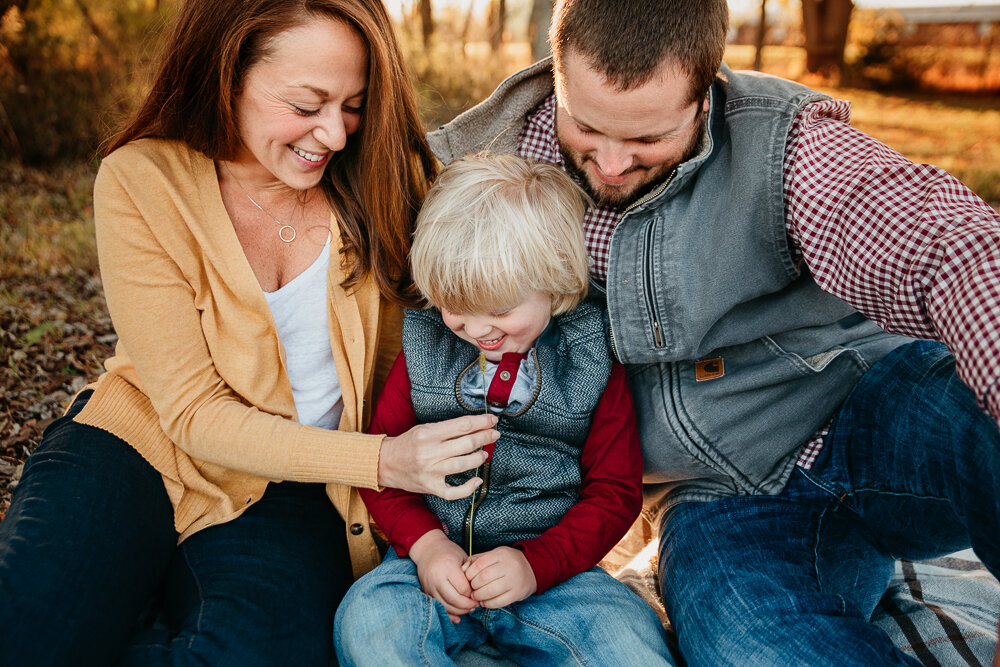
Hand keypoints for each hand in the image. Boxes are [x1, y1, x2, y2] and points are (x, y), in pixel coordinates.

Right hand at [378, 414, 497, 498]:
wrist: (385, 463)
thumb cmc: (408, 444)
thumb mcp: (424, 429)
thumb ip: (447, 428)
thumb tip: (474, 426)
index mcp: (428, 434)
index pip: (462, 425)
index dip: (481, 422)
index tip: (492, 420)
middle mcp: (430, 452)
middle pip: (466, 443)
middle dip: (485, 437)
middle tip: (494, 434)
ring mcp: (431, 471)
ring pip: (464, 464)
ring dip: (479, 457)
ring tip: (484, 453)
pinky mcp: (431, 487)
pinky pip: (454, 492)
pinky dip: (469, 488)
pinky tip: (477, 481)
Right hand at [410, 530, 478, 622]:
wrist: (427, 549)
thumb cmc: (448, 551)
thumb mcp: (462, 556)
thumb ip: (470, 572)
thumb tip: (477, 590)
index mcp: (448, 567)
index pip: (463, 588)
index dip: (472, 593)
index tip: (478, 593)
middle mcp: (437, 578)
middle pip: (454, 599)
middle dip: (467, 605)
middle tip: (476, 604)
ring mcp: (430, 586)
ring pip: (446, 606)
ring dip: (459, 611)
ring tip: (469, 608)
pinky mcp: (426, 592)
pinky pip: (438, 607)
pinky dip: (449, 615)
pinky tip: (458, 617)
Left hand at [464, 546, 536, 608]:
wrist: (532, 568)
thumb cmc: (508, 562)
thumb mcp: (495, 554)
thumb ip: (479, 560)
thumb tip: (462, 570)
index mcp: (501, 554)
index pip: (479, 564)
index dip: (469, 574)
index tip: (467, 579)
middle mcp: (508, 566)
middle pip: (484, 578)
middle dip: (473, 586)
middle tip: (470, 589)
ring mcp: (514, 580)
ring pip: (491, 591)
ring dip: (479, 596)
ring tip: (476, 596)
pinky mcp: (517, 593)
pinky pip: (499, 602)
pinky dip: (489, 604)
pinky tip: (485, 602)